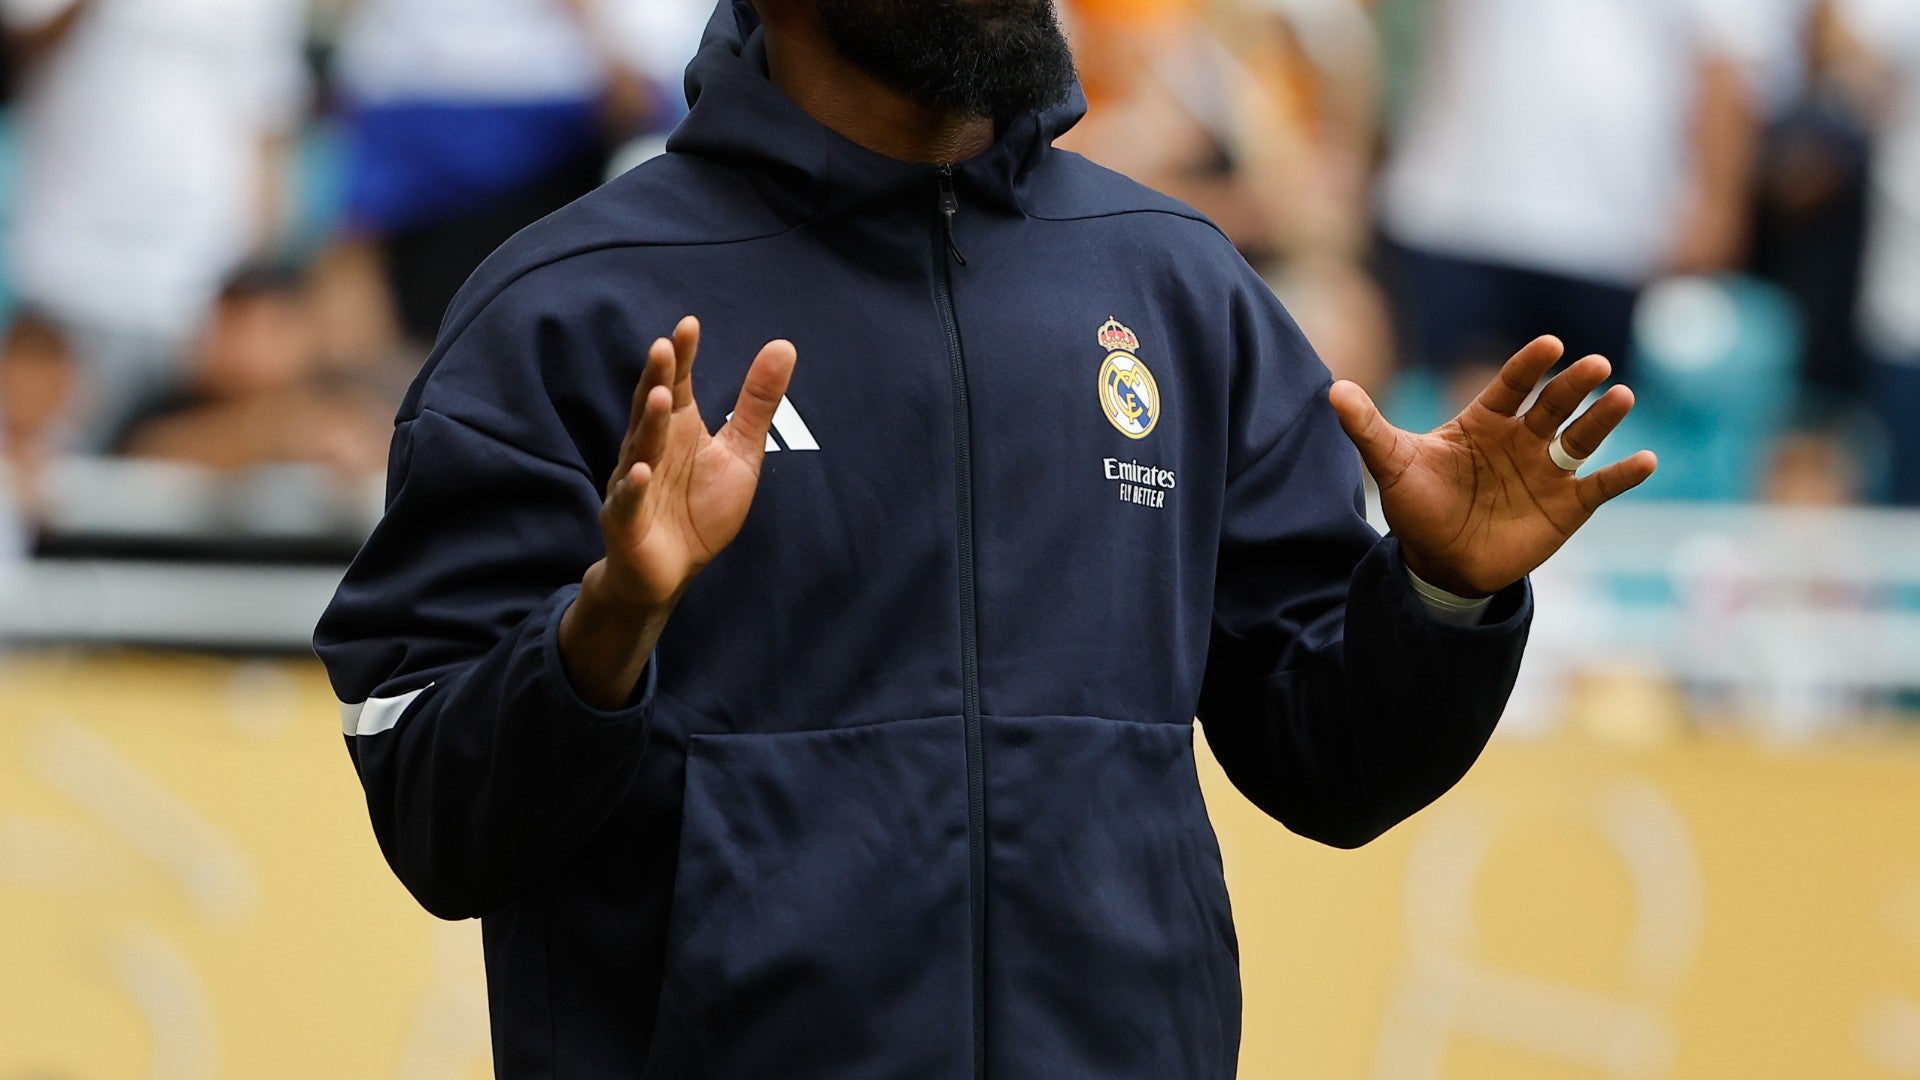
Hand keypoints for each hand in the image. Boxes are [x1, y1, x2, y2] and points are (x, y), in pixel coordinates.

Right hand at [560, 316, 796, 707]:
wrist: (669, 572)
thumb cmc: (700, 509)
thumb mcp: (740, 453)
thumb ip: (757, 404)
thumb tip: (783, 345)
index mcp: (678, 430)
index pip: (679, 385)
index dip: (683, 357)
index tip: (689, 324)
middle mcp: (651, 449)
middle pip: (653, 409)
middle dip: (659, 379)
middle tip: (664, 346)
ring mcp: (635, 483)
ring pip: (640, 449)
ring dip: (649, 423)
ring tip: (661, 395)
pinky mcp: (627, 521)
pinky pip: (630, 501)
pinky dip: (635, 487)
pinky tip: (642, 471)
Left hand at [1329, 336, 1656, 598]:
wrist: (1441, 563)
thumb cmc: (1419, 506)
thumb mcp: (1392, 464)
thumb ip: (1368, 426)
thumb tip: (1334, 389)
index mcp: (1485, 422)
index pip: (1511, 386)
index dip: (1529, 367)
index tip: (1550, 345)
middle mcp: (1523, 439)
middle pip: (1553, 405)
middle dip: (1574, 386)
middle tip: (1594, 366)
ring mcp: (1548, 471)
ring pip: (1582, 438)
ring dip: (1603, 419)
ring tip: (1622, 398)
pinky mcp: (1568, 506)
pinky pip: (1601, 486)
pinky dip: (1624, 475)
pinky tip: (1646, 461)